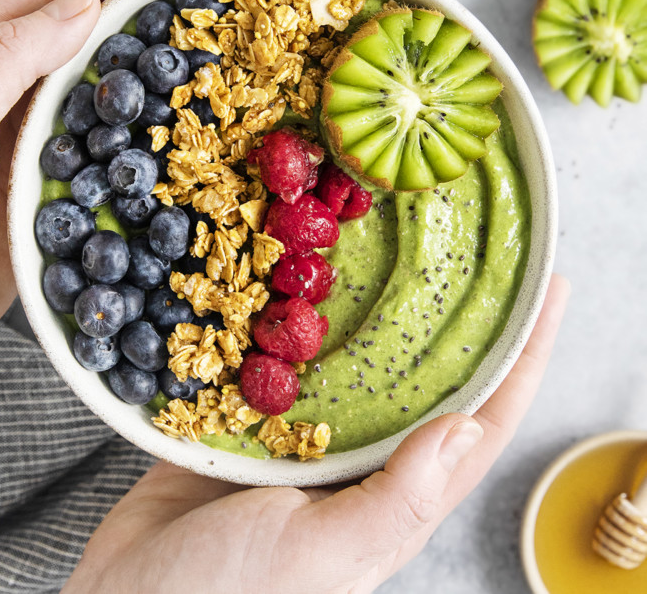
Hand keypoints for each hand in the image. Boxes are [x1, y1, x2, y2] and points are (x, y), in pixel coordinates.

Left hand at [0, 0, 242, 389]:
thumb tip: (85, 2)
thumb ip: (6, 59)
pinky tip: (194, 131)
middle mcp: (12, 86)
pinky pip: (118, 147)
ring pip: (118, 86)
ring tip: (231, 46)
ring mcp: (38, 137)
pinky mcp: (58, 185)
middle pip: (105, 26)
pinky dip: (158, 133)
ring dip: (172, 64)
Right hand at [63, 274, 569, 593]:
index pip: (479, 419)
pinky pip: (286, 356)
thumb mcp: (318, 554)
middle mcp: (358, 458)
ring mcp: (303, 434)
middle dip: (457, 316)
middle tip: (476, 251)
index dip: (523, 357)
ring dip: (379, 305)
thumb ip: (393, 500)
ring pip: (357, 357)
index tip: (547, 290)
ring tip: (397, 244)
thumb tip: (464, 429)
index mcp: (391, 495)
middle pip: (424, 375)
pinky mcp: (251, 416)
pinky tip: (302, 275)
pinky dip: (300, 317)